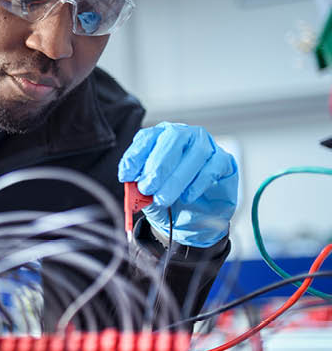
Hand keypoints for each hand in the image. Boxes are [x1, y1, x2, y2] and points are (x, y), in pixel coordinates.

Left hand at [118, 122, 237, 247]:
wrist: (194, 216)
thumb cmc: (168, 197)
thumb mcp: (149, 196)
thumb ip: (140, 191)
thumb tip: (133, 188)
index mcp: (160, 137)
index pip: (146, 138)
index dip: (135, 156)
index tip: (126, 176)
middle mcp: (183, 135)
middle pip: (172, 138)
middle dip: (157, 165)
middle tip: (146, 188)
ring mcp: (206, 145)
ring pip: (195, 153)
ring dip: (176, 178)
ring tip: (163, 198)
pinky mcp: (224, 160)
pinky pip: (213, 166)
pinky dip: (198, 183)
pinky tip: (186, 197)